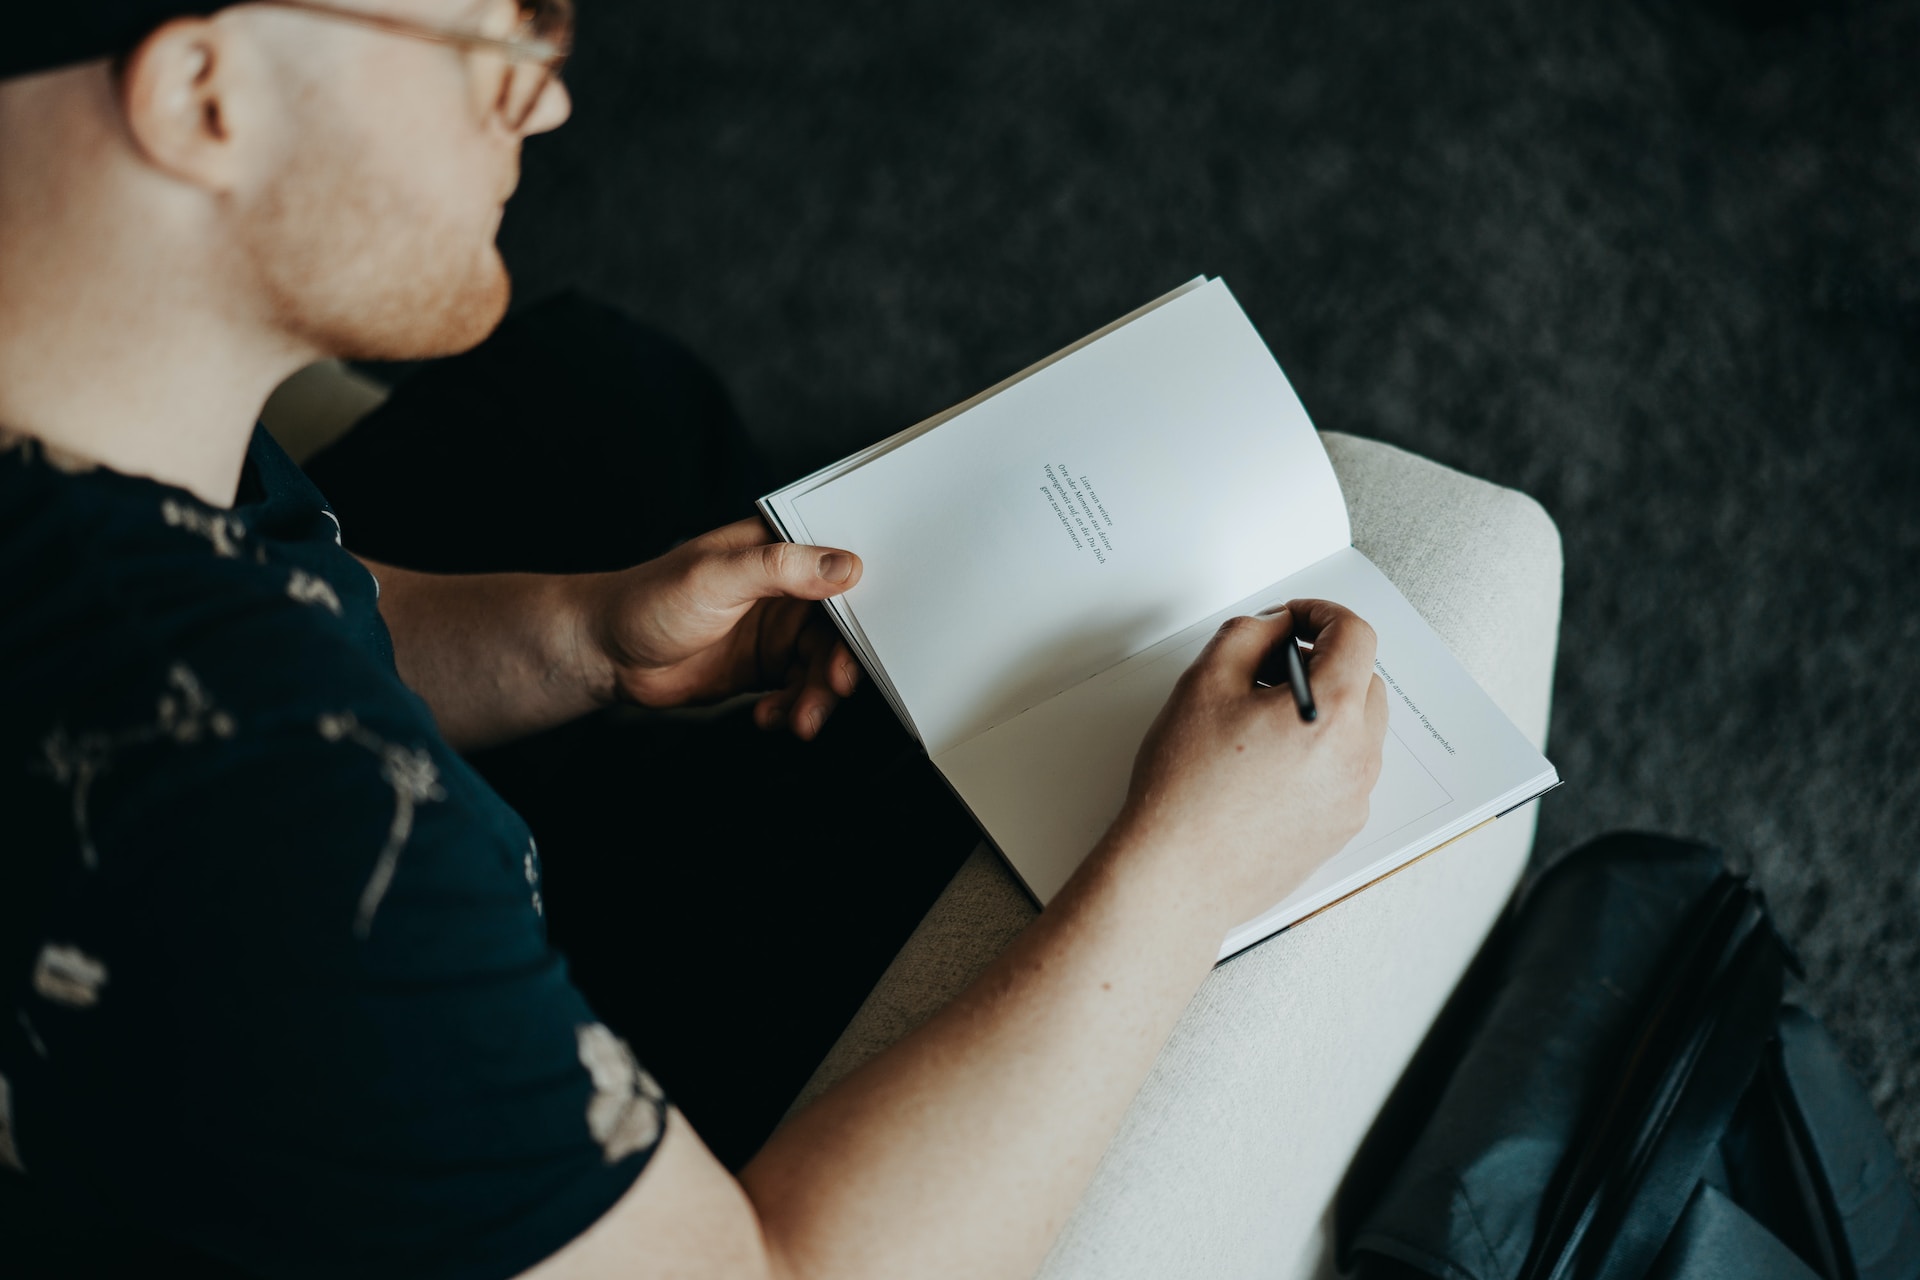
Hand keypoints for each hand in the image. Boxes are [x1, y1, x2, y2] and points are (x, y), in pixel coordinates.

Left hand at [577, 517, 864, 739]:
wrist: (606, 653)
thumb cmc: (648, 599)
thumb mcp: (717, 576)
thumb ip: (781, 568)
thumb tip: (845, 566)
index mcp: (778, 551)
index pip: (839, 569)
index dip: (863, 602)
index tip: (869, 636)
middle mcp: (785, 590)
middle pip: (838, 627)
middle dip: (840, 663)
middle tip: (834, 688)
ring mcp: (776, 631)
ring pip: (821, 665)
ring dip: (817, 695)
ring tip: (799, 719)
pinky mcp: (765, 668)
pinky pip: (798, 690)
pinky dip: (793, 708)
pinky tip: (771, 717)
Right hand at [1109, 598, 1388, 928]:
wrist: (1178, 875)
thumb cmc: (1185, 792)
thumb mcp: (1203, 683)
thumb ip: (1248, 635)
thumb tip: (1274, 628)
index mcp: (1332, 713)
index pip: (1355, 635)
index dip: (1320, 613)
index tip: (1294, 619)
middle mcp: (1357, 757)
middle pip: (1364, 680)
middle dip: (1322, 662)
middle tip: (1267, 671)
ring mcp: (1353, 798)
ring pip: (1357, 729)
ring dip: (1322, 710)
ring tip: (1260, 723)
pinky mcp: (1340, 829)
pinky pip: (1345, 772)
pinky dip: (1319, 754)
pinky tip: (1265, 766)